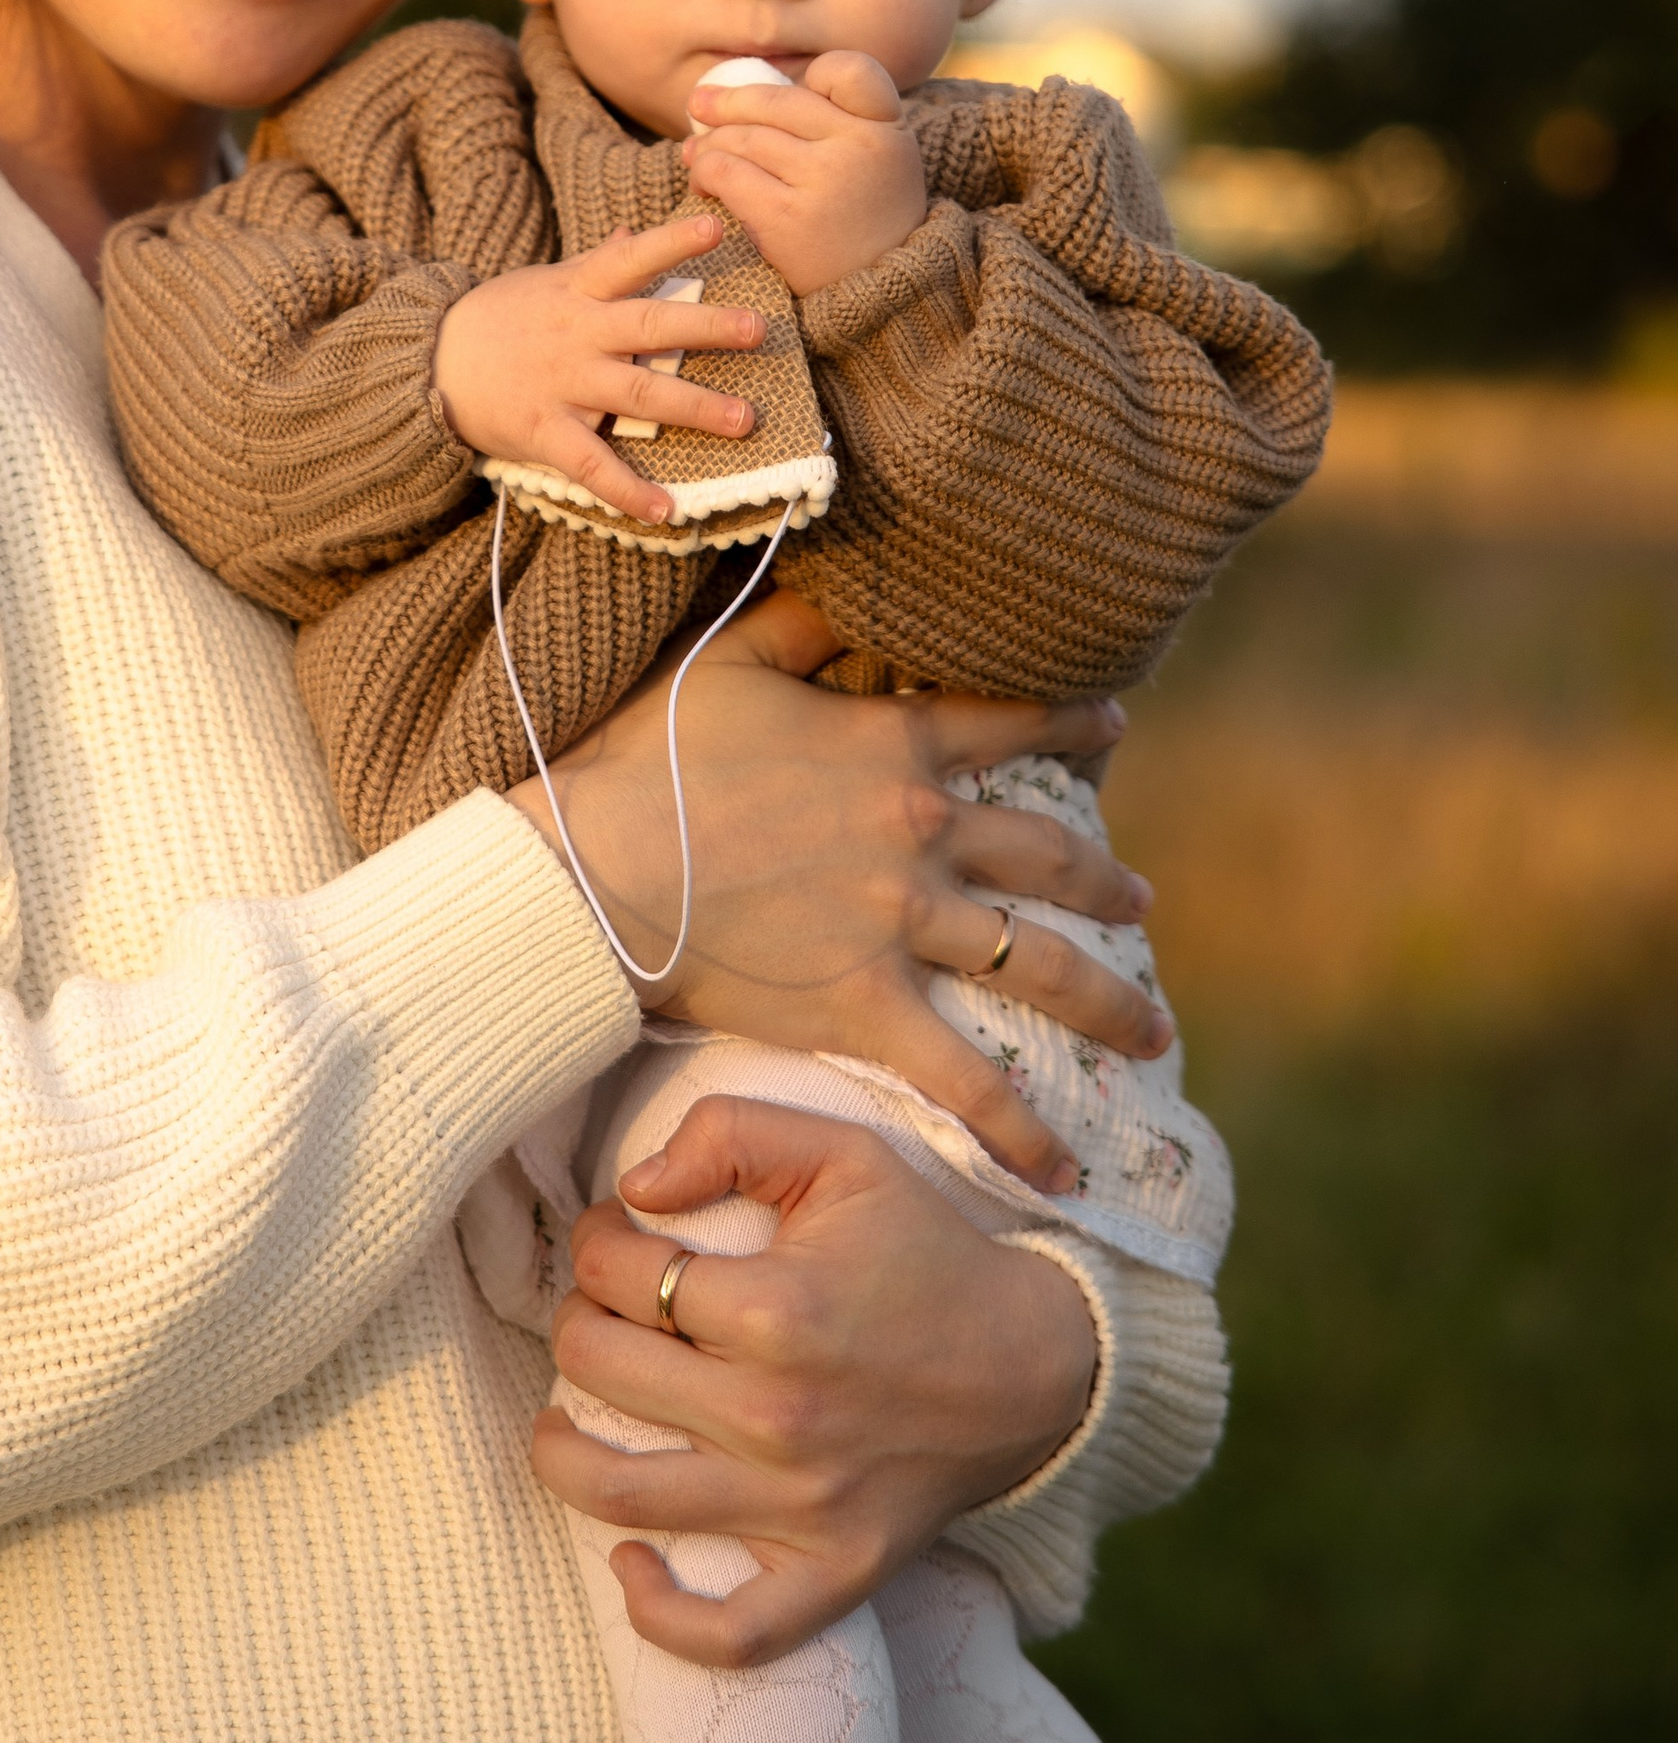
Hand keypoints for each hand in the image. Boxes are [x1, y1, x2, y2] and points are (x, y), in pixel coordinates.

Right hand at [432, 213, 767, 526]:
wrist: (424, 364)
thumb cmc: (495, 319)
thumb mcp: (543, 283)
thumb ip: (594, 263)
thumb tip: (632, 233)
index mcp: (576, 292)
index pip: (629, 259)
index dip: (670, 242)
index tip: (714, 227)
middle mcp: (576, 333)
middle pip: (649, 325)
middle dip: (705, 328)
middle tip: (759, 329)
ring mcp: (561, 383)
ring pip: (636, 392)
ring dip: (694, 406)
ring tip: (744, 418)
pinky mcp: (542, 430)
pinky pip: (590, 463)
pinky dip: (627, 489)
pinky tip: (666, 509)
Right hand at [501, 591, 1165, 1183]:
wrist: (595, 866)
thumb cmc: (647, 760)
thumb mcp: (728, 661)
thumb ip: (803, 621)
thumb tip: (848, 574)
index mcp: (891, 744)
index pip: (1008, 724)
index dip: (1071, 723)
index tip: (1115, 729)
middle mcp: (918, 830)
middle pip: (1045, 854)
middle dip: (1103, 881)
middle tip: (1141, 902)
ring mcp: (900, 921)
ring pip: (1034, 963)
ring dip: (1106, 998)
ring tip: (1148, 1025)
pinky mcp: (866, 1004)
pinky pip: (962, 1075)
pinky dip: (1018, 1129)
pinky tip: (1064, 1169)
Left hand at [533, 1098, 1098, 1664]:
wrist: (1036, 1362)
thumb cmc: (926, 1250)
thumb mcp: (844, 1151)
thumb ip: (731, 1132)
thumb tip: (634, 1185)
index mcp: (776, 1309)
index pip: (618, 1271)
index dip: (598, 1239)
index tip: (621, 1235)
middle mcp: (777, 1414)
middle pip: (599, 1367)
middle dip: (579, 1319)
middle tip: (608, 1307)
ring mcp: (803, 1508)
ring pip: (621, 1496)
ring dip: (563, 1450)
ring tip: (563, 1419)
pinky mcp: (835, 1574)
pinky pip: (729, 1633)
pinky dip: (658, 1614)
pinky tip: (628, 1562)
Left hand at [683, 52, 927, 297]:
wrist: (882, 298)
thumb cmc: (865, 221)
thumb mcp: (880, 162)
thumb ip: (839, 121)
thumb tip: (748, 90)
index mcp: (887, 127)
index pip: (849, 70)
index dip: (810, 73)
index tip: (783, 87)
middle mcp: (860, 147)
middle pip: (775, 102)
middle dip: (727, 101)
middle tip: (699, 105)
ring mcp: (823, 181)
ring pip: (743, 138)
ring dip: (708, 143)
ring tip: (695, 154)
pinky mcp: (787, 219)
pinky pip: (727, 174)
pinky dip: (705, 173)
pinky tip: (702, 184)